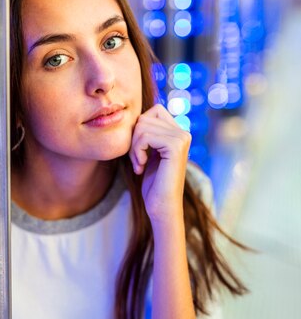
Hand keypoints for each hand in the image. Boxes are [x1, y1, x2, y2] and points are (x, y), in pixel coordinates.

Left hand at [129, 103, 190, 220]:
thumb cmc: (154, 184)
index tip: (139, 152)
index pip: (153, 112)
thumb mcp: (149, 153)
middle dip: (134, 139)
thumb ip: (147, 134)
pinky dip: (137, 152)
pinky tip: (141, 167)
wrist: (162, 206)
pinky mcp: (175, 146)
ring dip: (134, 148)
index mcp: (178, 132)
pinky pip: (144, 136)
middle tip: (137, 160)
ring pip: (142, 126)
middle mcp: (183, 132)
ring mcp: (181, 138)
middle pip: (145, 118)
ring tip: (139, 165)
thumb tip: (137, 116)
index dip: (139, 130)